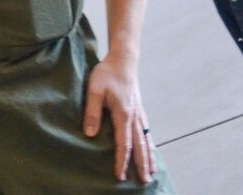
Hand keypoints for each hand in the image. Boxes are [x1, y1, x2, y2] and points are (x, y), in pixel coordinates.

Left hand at [83, 52, 154, 183]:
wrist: (123, 59)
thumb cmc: (107, 73)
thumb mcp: (94, 90)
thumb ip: (92, 112)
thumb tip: (91, 134)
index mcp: (124, 114)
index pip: (123, 143)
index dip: (122, 161)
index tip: (121, 175)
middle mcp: (135, 117)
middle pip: (139, 146)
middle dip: (142, 165)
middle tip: (145, 182)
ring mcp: (139, 113)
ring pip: (146, 140)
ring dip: (149, 157)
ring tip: (152, 172)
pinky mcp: (139, 110)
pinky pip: (147, 131)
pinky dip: (151, 144)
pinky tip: (152, 150)